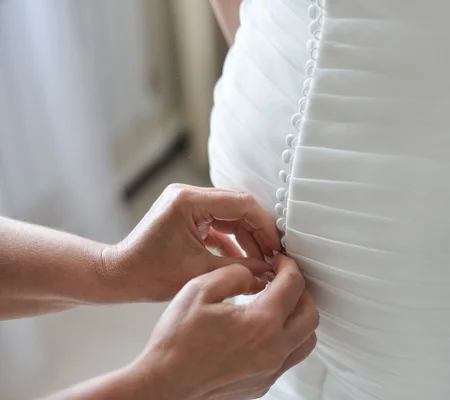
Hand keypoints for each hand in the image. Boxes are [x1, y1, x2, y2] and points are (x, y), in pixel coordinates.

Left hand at [100, 184, 280, 301]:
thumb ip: (240, 268)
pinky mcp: (186, 214)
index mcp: (188, 201)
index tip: (276, 248)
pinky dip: (232, 240)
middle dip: (258, 232)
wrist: (117, 276)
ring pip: (230, 215)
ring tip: (260, 261)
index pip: (241, 204)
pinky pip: (218, 222)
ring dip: (247, 237)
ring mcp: (186, 203)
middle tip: (273, 255)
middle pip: (238, 207)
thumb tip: (269, 271)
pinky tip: (243, 259)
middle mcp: (187, 195)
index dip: (264, 226)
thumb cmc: (148, 275)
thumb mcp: (199, 272)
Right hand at [129, 255, 318, 399]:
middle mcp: (273, 350)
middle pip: (310, 314)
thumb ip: (233, 274)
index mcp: (262, 323)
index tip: (280, 262)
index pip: (293, 285)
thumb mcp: (199, 290)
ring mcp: (269, 371)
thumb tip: (252, 275)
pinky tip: (265, 331)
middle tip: (284, 281)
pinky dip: (286, 340)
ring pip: (306, 341)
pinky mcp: (262, 384)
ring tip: (280, 306)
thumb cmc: (176, 343)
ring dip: (299, 318)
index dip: (288, 266)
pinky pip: (288, 359)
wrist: (164, 385)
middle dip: (301, 291)